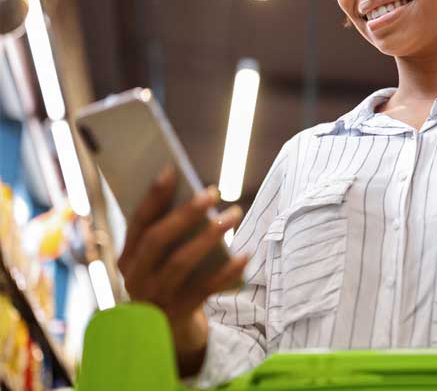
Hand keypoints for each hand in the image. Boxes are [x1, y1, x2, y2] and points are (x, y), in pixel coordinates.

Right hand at [117, 167, 248, 375]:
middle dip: (185, 213)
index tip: (171, 169)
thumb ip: (167, 232)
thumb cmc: (168, 278)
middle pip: (158, 240)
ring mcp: (156, 298)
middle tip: (212, 191)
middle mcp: (136, 277)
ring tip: (233, 213)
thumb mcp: (159, 258)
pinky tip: (246, 254)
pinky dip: (226, 271)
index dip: (153, 196)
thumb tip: (193, 195)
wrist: (167, 330)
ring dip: (210, 235)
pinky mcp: (179, 313)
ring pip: (181, 262)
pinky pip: (205, 289)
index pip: (138, 222)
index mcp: (128, 257)